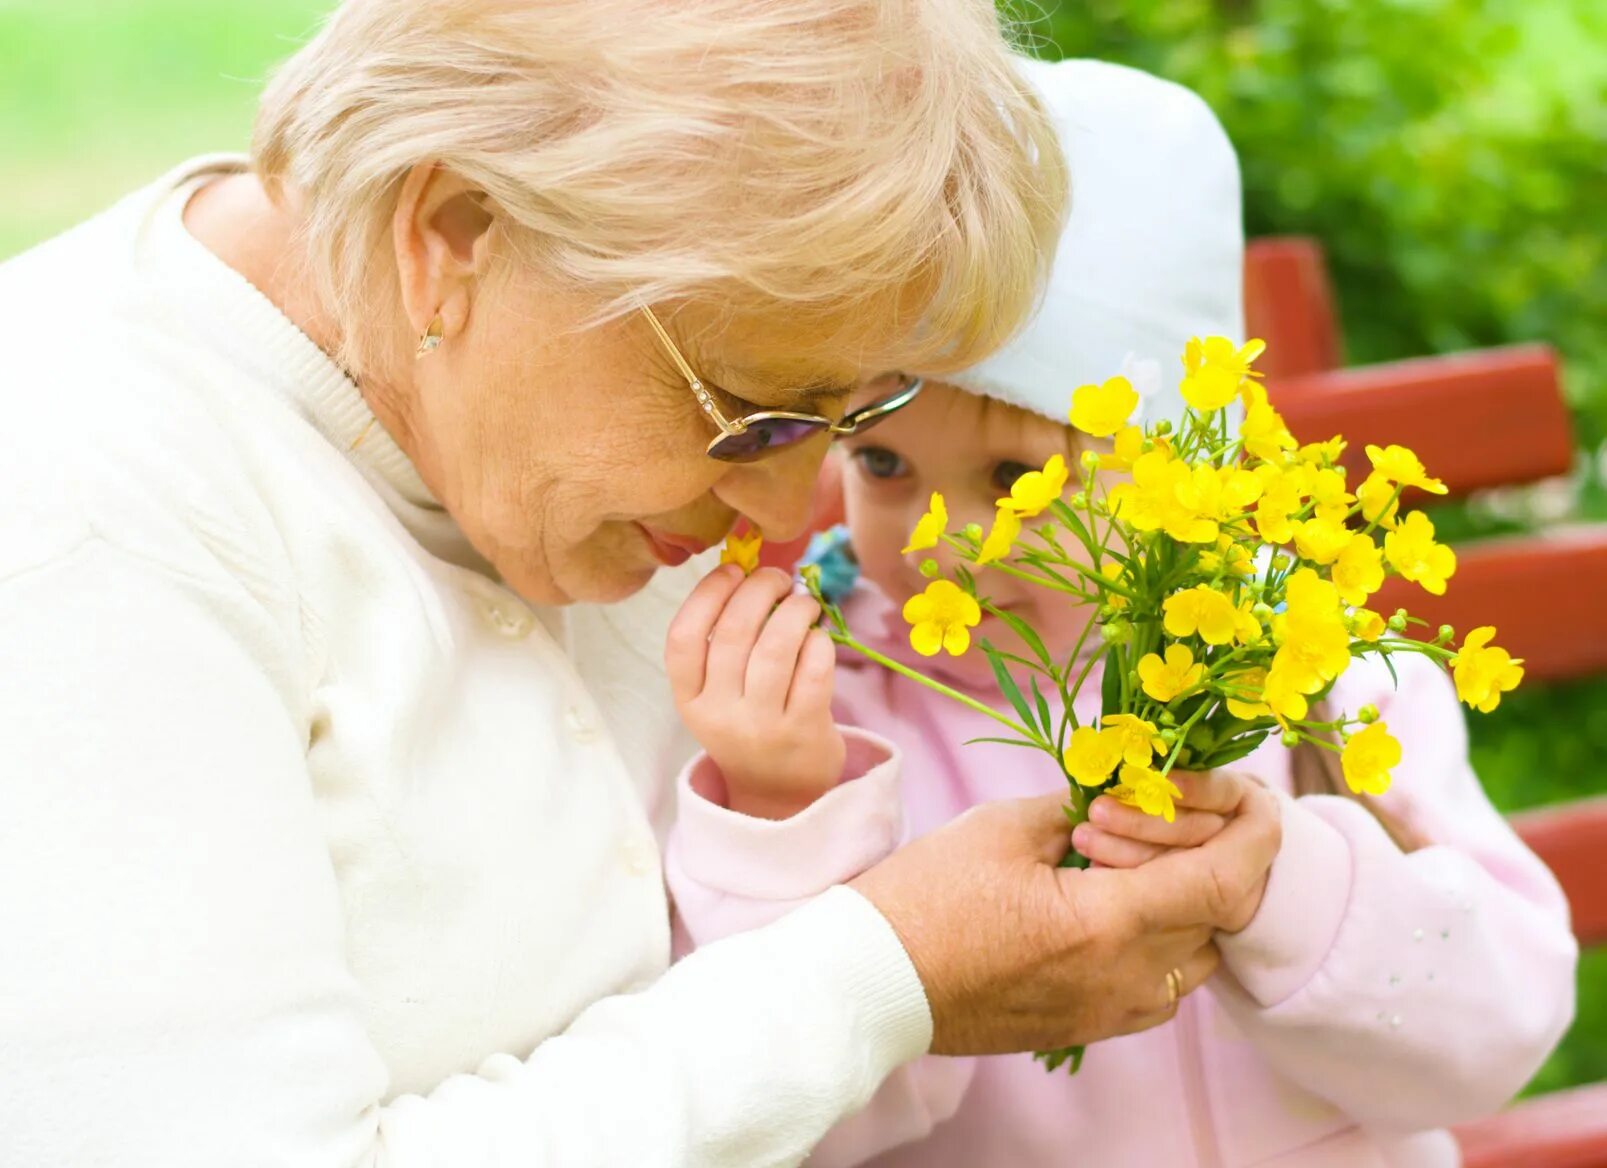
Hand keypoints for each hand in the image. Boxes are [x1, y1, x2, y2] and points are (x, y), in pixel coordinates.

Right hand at [666, 565, 844, 818]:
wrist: (777, 796)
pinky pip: (814, 670)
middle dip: (760, 589)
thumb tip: (752, 573)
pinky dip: (819, 642)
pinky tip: (819, 637)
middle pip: (734, 633)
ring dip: (796, 610)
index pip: (683, 639)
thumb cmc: (748, 727)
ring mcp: (762, 726)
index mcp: (690, 700)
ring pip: (777, 647)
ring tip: (804, 603)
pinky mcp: (803, 732)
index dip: (706, 594)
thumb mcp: (718, 696)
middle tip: (778, 579)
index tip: (732, 571)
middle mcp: (720, 715)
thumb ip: (725, 643)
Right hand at [850, 781, 1281, 1054]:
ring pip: (1197, 954)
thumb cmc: (926, 897)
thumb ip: (1083, 804)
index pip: (1226, 881)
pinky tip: (1116, 901)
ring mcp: (1111, 1012)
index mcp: (1107, 924)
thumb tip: (1128, 788)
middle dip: (1210, 851)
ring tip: (1133, 853)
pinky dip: (1162, 937)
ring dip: (1188, 898)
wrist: (875, 981)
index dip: (1255, 833)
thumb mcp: (1005, 827)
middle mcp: (1125, 980)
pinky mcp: (1091, 1028)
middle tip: (1168, 805)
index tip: (1256, 797)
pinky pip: (1162, 985)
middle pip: (1219, 914)